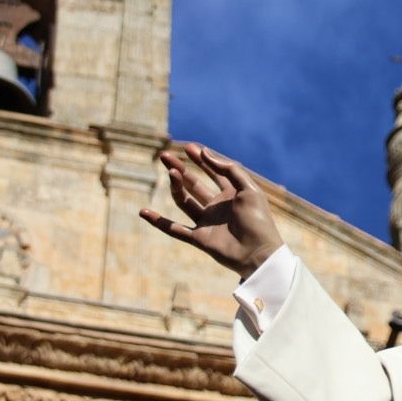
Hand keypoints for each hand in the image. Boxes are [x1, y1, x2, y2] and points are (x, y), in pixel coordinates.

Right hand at [140, 143, 283, 278]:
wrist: (258, 253)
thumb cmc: (258, 220)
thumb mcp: (249, 188)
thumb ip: (229, 170)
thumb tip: (206, 153)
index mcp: (232, 194)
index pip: (213, 172)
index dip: (201, 159)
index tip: (188, 147)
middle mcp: (217, 206)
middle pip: (194, 184)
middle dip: (180, 169)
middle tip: (165, 156)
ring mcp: (207, 222)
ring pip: (184, 201)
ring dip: (176, 187)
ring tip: (171, 173)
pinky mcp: (199, 238)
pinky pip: (174, 229)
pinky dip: (158, 222)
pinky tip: (143, 212)